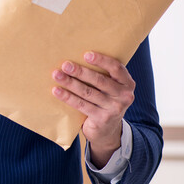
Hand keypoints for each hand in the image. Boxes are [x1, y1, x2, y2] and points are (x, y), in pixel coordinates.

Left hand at [51, 51, 134, 167]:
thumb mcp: (109, 87)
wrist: (107, 129)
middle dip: (80, 72)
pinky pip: (82, 105)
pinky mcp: (102, 119)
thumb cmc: (104, 99)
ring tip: (57, 75)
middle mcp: (124, 95)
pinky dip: (67, 97)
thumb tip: (75, 56)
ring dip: (70, 83)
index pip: (116, 68)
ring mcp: (114, 108)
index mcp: (127, 83)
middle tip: (65, 65)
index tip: (86, 55)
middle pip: (99, 81)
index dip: (101, 60)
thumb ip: (101, 74)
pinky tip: (56, 91)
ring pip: (88, 93)